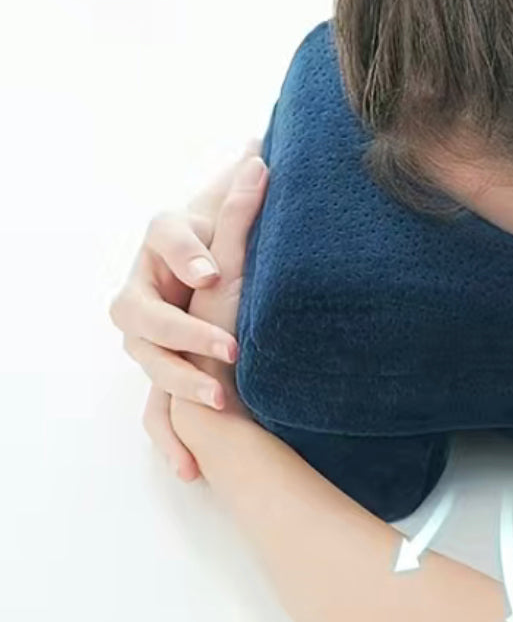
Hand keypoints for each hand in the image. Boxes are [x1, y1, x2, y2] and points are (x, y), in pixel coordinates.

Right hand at [108, 139, 262, 479]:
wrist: (204, 299)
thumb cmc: (218, 270)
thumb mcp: (232, 239)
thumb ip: (242, 202)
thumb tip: (261, 151)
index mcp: (166, 257)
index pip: (163, 244)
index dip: (187, 256)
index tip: (214, 271)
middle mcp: (149, 302)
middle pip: (144, 320)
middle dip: (185, 335)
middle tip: (229, 349)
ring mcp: (153, 346)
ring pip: (152, 370)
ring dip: (181, 391)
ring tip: (219, 404)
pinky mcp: (167, 382)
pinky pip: (160, 417)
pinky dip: (173, 443)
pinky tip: (191, 470)